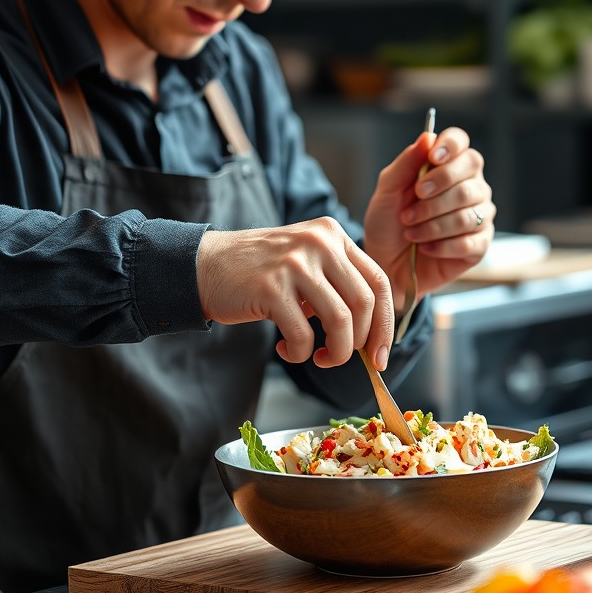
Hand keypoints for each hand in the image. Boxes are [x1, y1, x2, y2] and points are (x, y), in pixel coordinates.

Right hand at [196, 217, 395, 368]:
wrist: (204, 266)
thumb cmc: (259, 273)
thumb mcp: (305, 262)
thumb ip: (338, 284)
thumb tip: (373, 336)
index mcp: (332, 234)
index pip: (379, 281)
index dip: (387, 323)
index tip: (381, 354)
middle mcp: (319, 242)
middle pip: (365, 303)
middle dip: (360, 343)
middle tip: (341, 358)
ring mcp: (295, 263)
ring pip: (341, 321)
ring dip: (335, 353)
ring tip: (318, 358)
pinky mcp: (271, 287)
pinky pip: (304, 335)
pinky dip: (300, 353)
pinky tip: (286, 349)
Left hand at [363, 125, 493, 309]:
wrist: (386, 264)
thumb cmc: (387, 224)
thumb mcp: (387, 192)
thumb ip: (406, 164)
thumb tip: (427, 136)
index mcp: (447, 166)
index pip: (460, 142)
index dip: (450, 146)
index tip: (433, 159)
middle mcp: (470, 186)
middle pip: (470, 173)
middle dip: (436, 192)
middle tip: (409, 209)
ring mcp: (479, 214)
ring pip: (467, 211)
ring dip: (432, 224)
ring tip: (410, 231)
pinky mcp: (479, 244)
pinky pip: (469, 240)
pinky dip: (441, 245)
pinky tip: (425, 247)